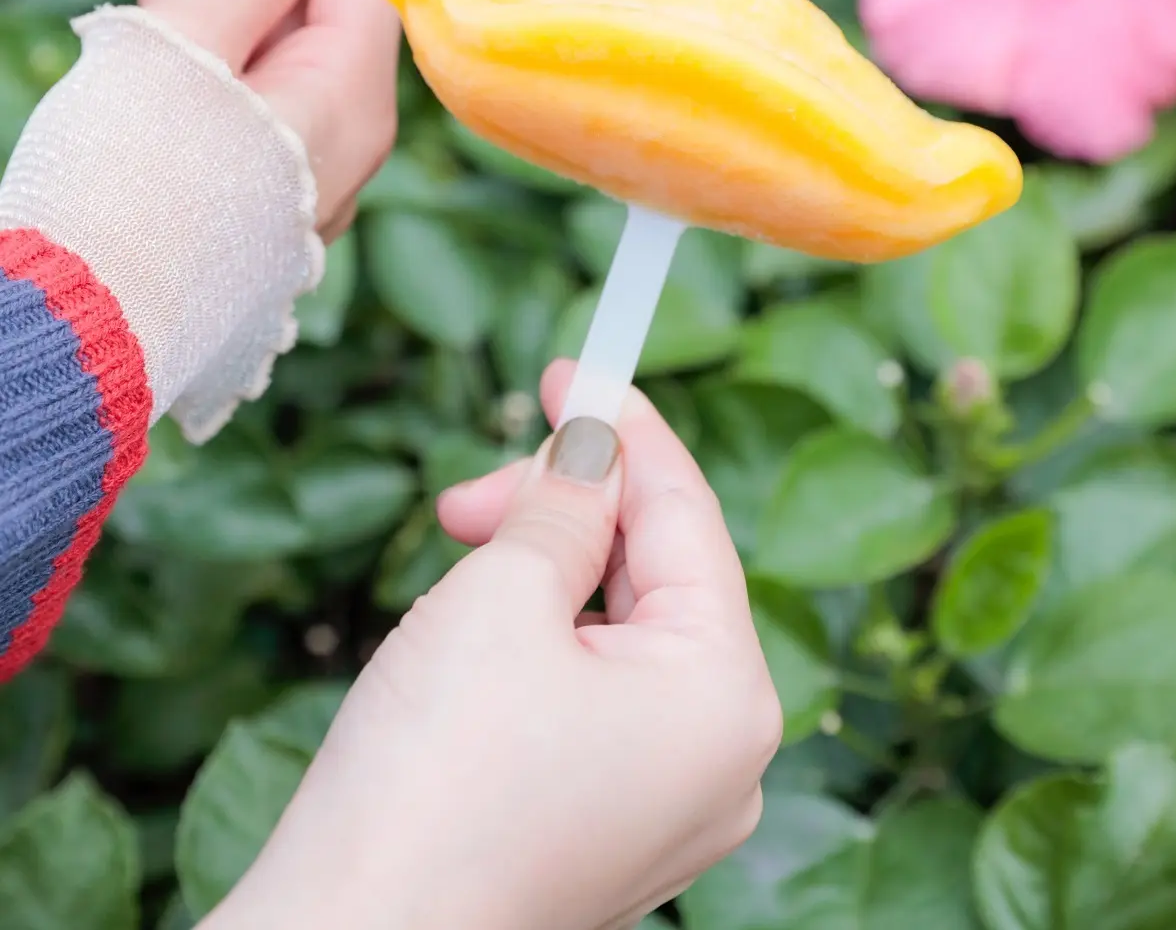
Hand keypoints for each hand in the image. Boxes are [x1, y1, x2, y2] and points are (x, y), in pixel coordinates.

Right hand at [138, 0, 405, 239]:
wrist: (71, 336)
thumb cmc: (125, 192)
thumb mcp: (181, 53)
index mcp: (350, 96)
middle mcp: (344, 140)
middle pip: (314, 0)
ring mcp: (299, 177)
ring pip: (266, 52)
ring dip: (200, 25)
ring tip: (135, 66)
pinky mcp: (251, 202)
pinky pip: (239, 107)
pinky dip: (191, 81)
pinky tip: (137, 110)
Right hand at [205, 361, 781, 929]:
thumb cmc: (431, 779)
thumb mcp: (501, 596)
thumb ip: (563, 502)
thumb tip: (594, 442)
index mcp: (727, 696)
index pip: (686, 515)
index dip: (624, 426)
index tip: (573, 363)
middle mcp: (722, 758)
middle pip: (653, 572)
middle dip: (561, 512)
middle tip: (464, 495)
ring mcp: (666, 805)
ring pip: (615, 632)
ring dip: (537, 575)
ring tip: (452, 574)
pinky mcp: (606, 829)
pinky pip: (592, 697)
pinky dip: (535, 644)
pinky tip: (465, 641)